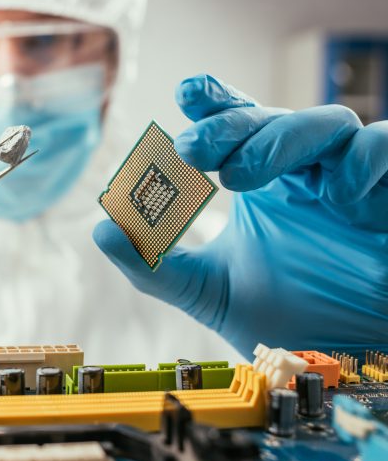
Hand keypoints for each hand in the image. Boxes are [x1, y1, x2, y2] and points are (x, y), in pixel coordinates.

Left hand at [94, 74, 387, 358]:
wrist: (344, 366)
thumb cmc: (286, 318)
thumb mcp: (207, 291)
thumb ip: (153, 265)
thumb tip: (101, 230)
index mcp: (265, 182)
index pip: (240, 123)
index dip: (216, 100)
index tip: (185, 93)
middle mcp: (306, 174)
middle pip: (272, 117)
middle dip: (229, 124)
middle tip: (190, 149)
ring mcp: (352, 181)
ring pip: (328, 122)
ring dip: (280, 139)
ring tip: (239, 178)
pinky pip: (386, 146)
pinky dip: (362, 159)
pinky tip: (336, 197)